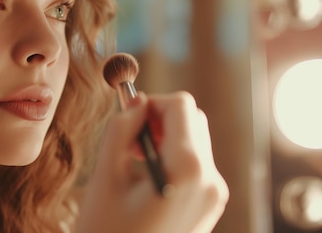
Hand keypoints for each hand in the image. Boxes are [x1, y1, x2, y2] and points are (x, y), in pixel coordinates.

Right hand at [75, 91, 228, 232]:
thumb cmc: (107, 231)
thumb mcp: (106, 176)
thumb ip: (122, 129)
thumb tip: (137, 101)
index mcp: (187, 170)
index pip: (181, 106)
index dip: (152, 103)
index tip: (129, 118)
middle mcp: (210, 180)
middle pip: (193, 120)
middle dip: (160, 121)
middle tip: (129, 143)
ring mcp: (215, 195)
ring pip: (196, 140)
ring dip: (167, 138)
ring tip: (136, 162)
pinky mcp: (211, 205)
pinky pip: (197, 164)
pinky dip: (175, 158)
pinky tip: (150, 179)